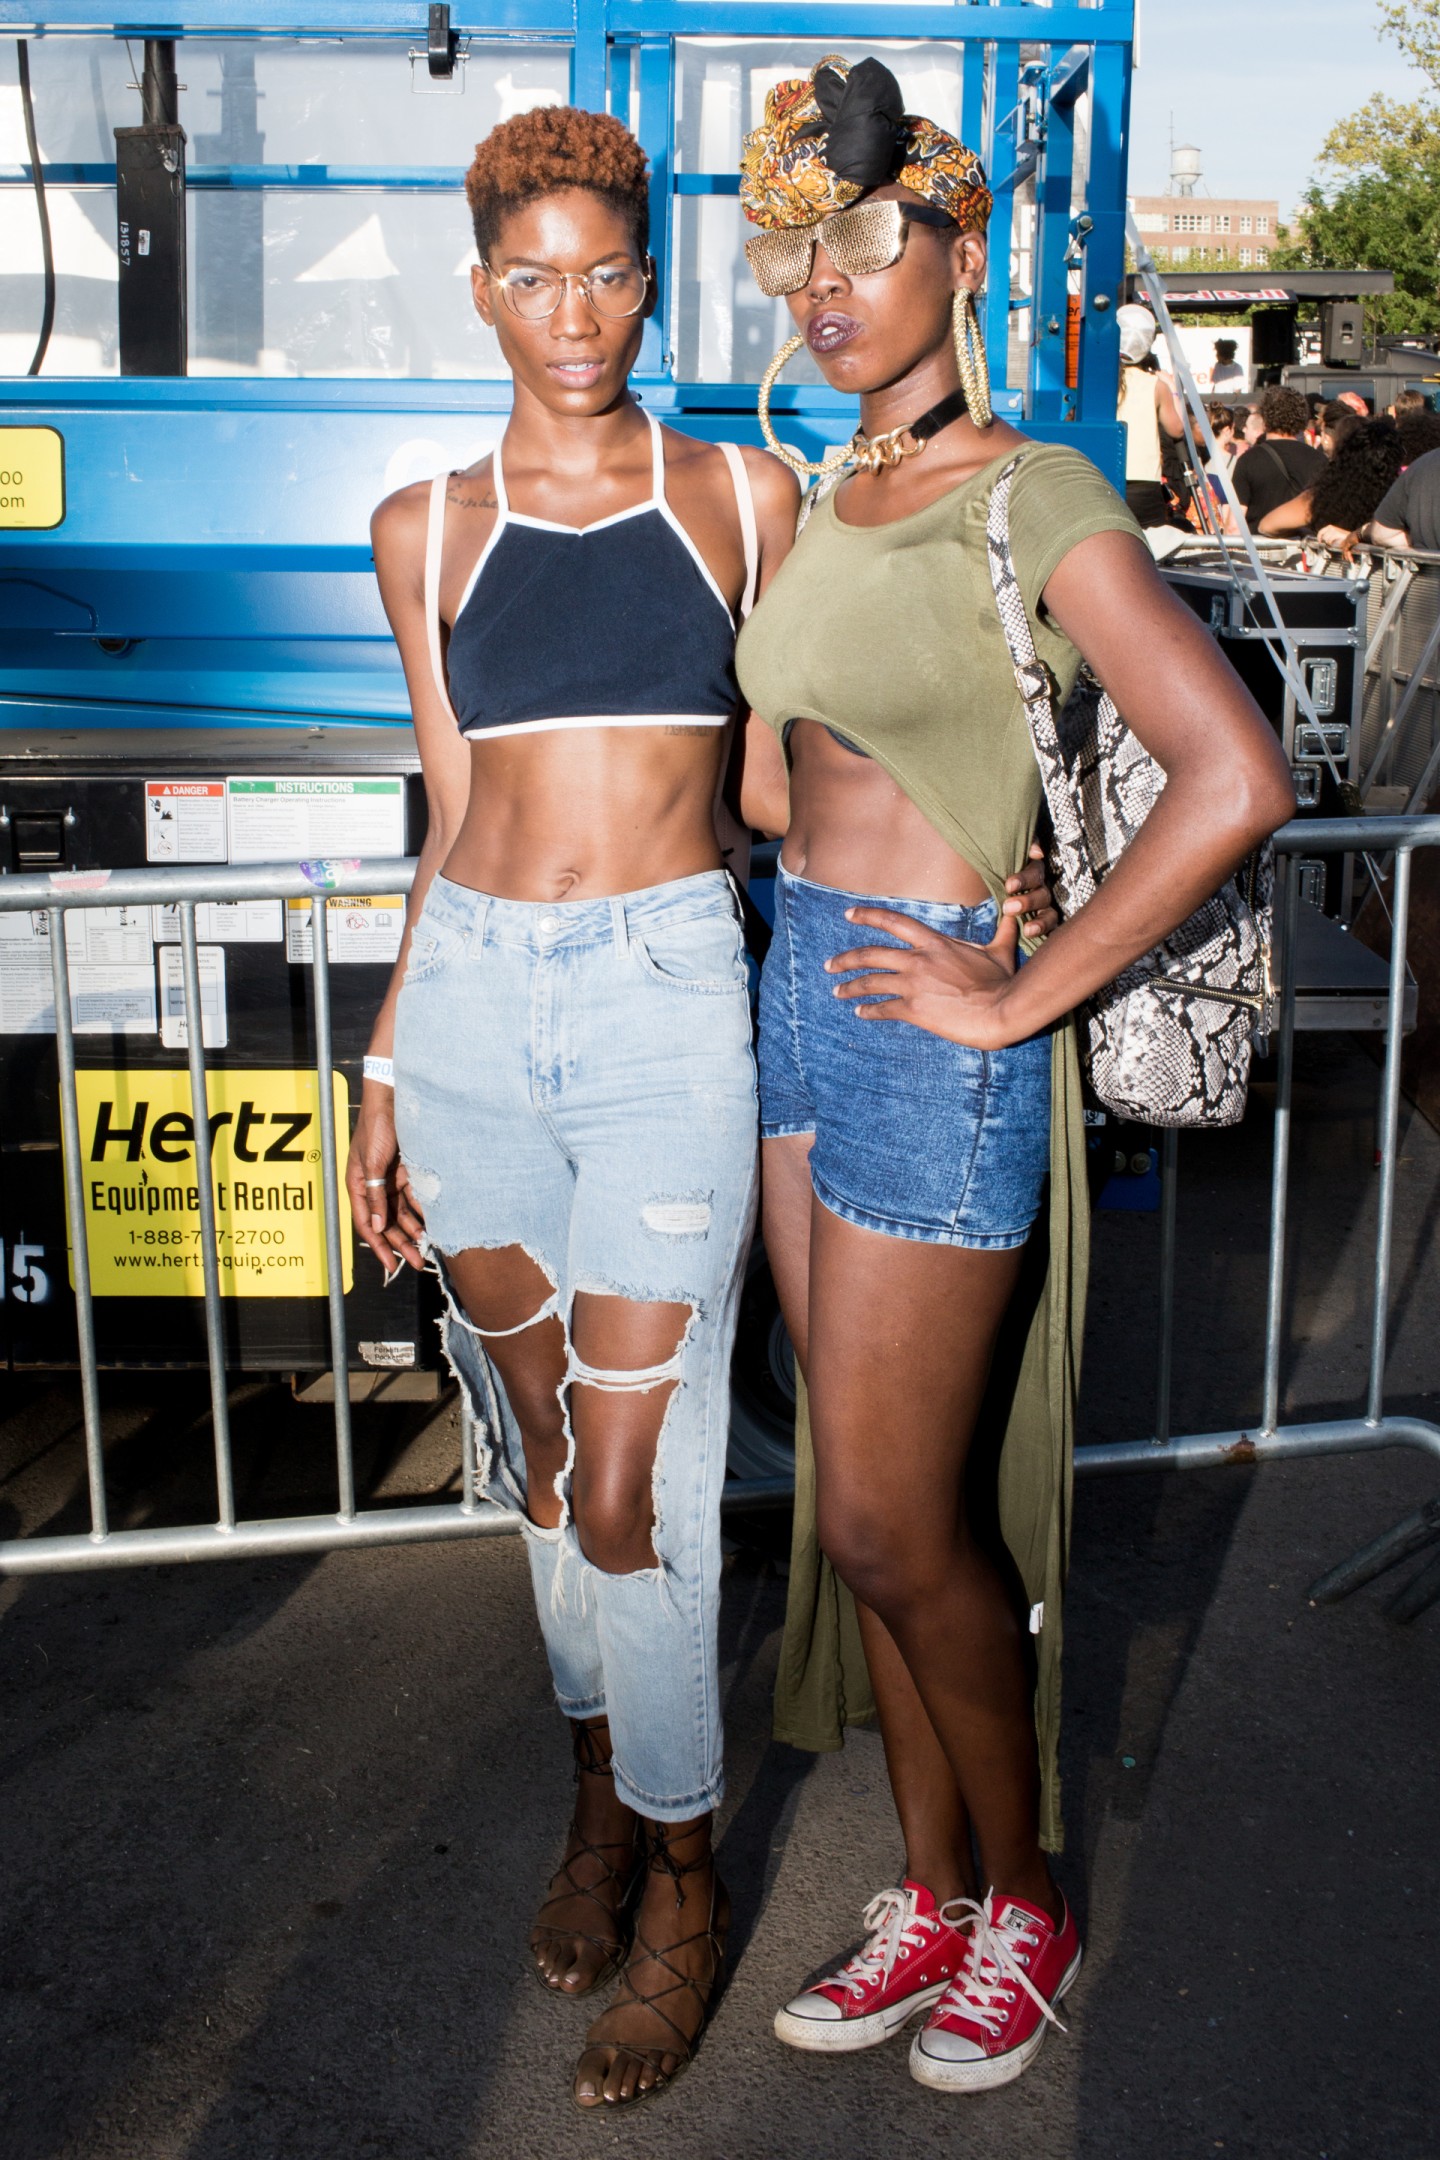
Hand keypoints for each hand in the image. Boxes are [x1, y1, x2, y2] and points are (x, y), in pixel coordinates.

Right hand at [346, 1085, 425, 1273]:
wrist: (392, 1100)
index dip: (379, 1246)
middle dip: (401, 1244)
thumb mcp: (373, 1163)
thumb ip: (375, 1195)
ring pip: (401, 1213)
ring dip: (413, 1230)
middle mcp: (373, 1186)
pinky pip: (414, 1197)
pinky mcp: (405, 1172)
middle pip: (386, 1223)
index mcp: (358, 1185)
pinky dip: (422, 1211)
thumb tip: (376, 1226)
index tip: (391, 1266)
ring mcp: (390, 1180)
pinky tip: (434, 1224)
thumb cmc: (376, 1127)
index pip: (366, 1224)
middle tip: (418, 1263)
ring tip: (428, 1248)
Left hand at [826, 904, 1021, 1047]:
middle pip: (870, 954)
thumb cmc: (1003, 982)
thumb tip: (1015, 912)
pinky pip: (882, 1009)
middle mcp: (918, 960)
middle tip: (830, 964)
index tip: (848, 914)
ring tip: (837, 991)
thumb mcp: (1001, 951)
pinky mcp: (913, 1009)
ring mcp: (913, 984)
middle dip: (845, 959)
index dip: (868, 916)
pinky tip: (859, 1012)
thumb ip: (1003, 931)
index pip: (894, 922)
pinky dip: (868, 1010)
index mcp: (935, 943)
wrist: (1002, 1009)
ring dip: (849, 987)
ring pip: (870, 982)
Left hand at [1003, 841, 1058, 936]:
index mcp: (1030, 870)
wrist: (980, 895)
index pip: (1034, 870)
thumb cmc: (994, 869)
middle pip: (1041, 893)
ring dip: (1038, 920)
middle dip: (1026, 901)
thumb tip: (1037, 852)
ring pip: (1048, 911)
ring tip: (1026, 929)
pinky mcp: (1043, 921)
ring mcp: (1043, 906)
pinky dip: (1042, 929)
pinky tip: (1030, 933)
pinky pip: (1049, 926)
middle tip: (1008, 907)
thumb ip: (1022, 847)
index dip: (1024, 879)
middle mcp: (1039, 887)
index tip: (1009, 886)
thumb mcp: (999, 855)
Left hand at [1316, 523, 1356, 554]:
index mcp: (1329, 527)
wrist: (1349, 537)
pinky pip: (1330, 540)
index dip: (1319, 537)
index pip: (1320, 532)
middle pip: (1323, 536)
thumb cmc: (1341, 538)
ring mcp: (1334, 530)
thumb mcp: (1332, 535)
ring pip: (1326, 538)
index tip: (1319, 541)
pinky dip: (1331, 543)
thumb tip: (1321, 540)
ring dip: (1329, 542)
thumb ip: (1327, 536)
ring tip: (1333, 543)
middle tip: (1329, 543)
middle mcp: (1331, 527)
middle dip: (1325, 540)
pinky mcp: (1336, 534)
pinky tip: (1334, 543)